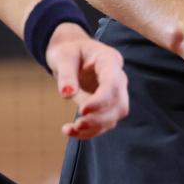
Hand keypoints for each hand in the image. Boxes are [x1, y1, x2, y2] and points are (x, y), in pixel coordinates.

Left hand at [45, 24, 128, 138]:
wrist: (71, 53)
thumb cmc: (68, 51)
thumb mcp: (63, 57)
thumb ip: (66, 74)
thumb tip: (67, 94)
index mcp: (110, 61)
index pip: (113, 84)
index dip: (101, 100)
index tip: (82, 110)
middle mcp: (117, 78)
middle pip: (119, 104)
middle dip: (100, 118)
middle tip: (78, 124)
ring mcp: (114, 93)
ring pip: (113, 117)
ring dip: (94, 128)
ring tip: (69, 130)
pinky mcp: (106, 106)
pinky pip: (103, 122)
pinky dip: (89, 131)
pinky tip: (71, 131)